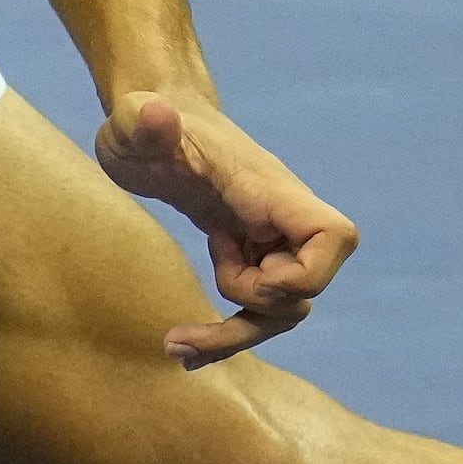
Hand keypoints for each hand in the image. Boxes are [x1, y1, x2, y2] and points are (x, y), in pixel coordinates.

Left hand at [93, 89, 361, 367]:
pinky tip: (184, 349)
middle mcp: (277, 218)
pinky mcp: (246, 255)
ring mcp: (265, 239)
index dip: (307, 275)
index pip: (333, 236)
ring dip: (236, 334)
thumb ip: (142, 119)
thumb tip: (157, 113)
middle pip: (306, 289)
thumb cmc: (140, 121)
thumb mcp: (129, 123)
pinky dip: (226, 336)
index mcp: (265, 189)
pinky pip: (257, 310)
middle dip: (257, 309)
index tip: (254, 280)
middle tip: (203, 282)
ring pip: (283, 309)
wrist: (147, 123)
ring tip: (174, 342)